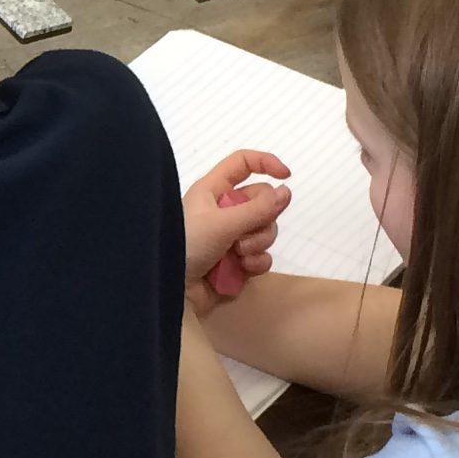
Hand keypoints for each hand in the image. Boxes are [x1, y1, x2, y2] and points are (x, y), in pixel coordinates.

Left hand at [182, 153, 291, 316]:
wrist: (171, 294)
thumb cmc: (186, 248)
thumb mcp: (222, 224)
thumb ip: (257, 209)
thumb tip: (287, 191)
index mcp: (212, 191)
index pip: (242, 163)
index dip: (265, 163)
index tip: (286, 176)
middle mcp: (223, 210)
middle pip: (262, 202)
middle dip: (261, 220)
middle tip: (244, 234)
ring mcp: (232, 237)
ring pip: (266, 231)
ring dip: (256, 244)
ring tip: (237, 255)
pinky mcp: (238, 262)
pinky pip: (262, 256)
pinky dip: (255, 263)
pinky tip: (241, 270)